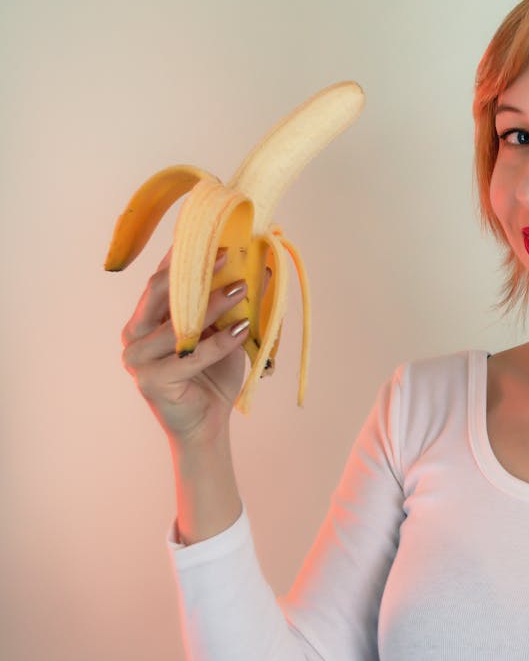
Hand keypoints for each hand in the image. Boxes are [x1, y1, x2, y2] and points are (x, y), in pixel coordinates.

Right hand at [119, 247, 252, 444]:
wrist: (207, 423)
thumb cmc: (213, 375)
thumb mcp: (222, 332)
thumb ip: (229, 305)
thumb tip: (261, 269)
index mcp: (145, 318)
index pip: (161, 279)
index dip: (185, 256)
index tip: (215, 238)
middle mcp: (134, 334)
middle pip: (161, 293)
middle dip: (197, 272)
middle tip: (229, 256)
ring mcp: (137, 359)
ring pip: (177, 323)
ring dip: (213, 304)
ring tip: (242, 290)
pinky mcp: (152, 381)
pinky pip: (191, 356)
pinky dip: (219, 342)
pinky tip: (243, 329)